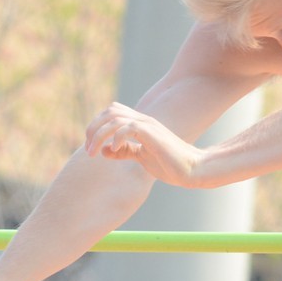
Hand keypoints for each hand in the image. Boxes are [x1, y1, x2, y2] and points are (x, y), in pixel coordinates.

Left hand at [84, 102, 206, 186]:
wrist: (192, 169)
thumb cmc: (170, 164)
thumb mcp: (141, 157)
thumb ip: (124, 151)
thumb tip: (104, 150)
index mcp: (140, 124)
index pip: (111, 112)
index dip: (96, 126)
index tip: (90, 147)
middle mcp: (143, 120)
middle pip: (109, 111)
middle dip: (93, 128)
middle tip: (88, 149)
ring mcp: (148, 126)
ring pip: (115, 118)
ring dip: (99, 135)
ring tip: (94, 153)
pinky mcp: (153, 134)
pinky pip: (128, 128)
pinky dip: (117, 137)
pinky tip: (115, 149)